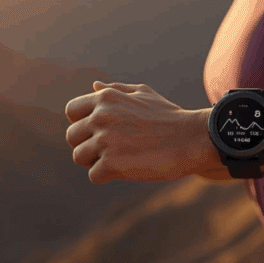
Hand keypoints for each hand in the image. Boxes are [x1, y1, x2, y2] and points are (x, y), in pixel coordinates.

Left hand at [65, 81, 209, 183]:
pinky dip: (107, 176)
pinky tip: (125, 169)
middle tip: (110, 150)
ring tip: (118, 160)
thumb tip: (94, 86)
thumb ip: (116, 90)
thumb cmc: (169, 117)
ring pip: (79, 157)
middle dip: (87, 145)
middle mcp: (101, 117)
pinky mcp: (112, 163)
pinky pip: (93, 175)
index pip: (71, 111)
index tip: (99, 132)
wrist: (191, 139)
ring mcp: (105, 140)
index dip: (82, 124)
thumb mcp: (144, 94)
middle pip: (72, 137)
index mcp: (106, 98)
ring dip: (95, 162)